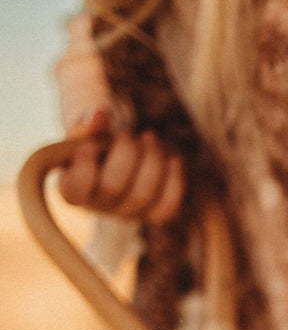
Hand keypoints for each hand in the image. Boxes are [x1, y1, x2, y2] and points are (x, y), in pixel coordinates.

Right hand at [58, 109, 184, 224]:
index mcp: (72, 186)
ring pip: (143, 195)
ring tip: (150, 138)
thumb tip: (99, 114)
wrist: (120, 156)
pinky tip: (174, 158)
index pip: (75, 190)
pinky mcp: (152, 215)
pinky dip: (174, 179)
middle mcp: (98, 206)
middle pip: (113, 186)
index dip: (85, 169)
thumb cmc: (96, 141)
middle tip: (127, 133)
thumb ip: (88, 124)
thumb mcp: (87, 131)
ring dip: (152, 160)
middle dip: (125, 152)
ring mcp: (126, 214)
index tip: (91, 145)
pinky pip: (168, 206)